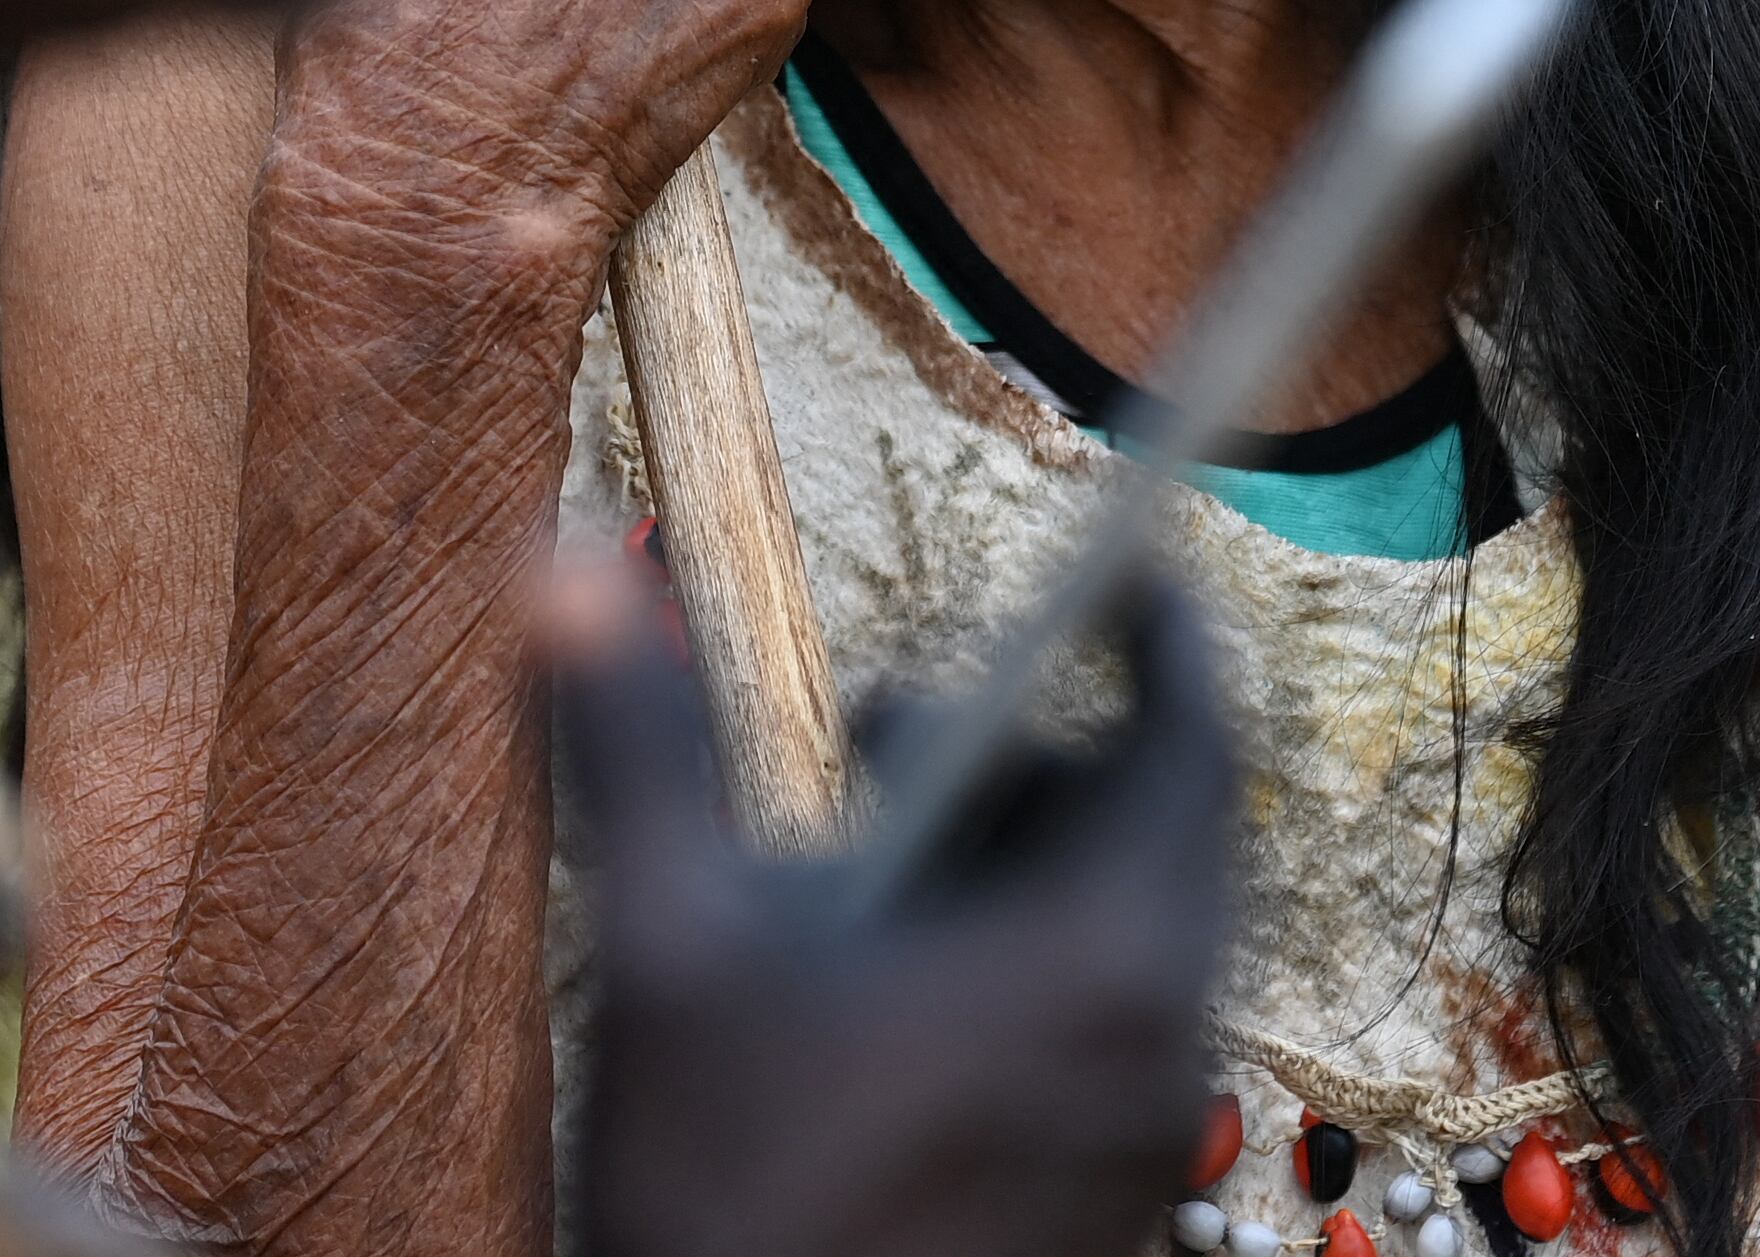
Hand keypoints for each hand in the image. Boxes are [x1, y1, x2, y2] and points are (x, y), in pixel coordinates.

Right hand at [552, 555, 1240, 1256]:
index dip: (1162, 634)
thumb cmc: (730, 1199)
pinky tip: (880, 995)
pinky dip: (1026, 969)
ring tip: (862, 865)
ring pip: (1127, 938)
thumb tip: (569, 572)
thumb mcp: (672, 943)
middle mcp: (1157, 1044)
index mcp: (1096, 955)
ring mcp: (1140, 1141)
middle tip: (900, 732)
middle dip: (1038, 752)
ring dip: (1022, 864)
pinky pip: (1104, 1037)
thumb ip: (640, 741)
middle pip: (1157, 833)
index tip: (1130, 565)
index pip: (1190, 742)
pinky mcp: (1104, 1209)